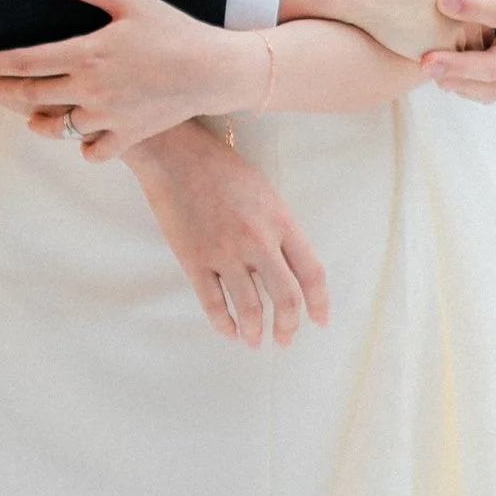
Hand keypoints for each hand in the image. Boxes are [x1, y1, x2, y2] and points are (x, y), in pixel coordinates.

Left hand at [0, 0, 261, 159]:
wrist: (214, 69)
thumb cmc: (172, 28)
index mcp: (86, 54)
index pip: (25, 62)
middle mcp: (90, 90)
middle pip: (32, 96)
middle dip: (6, 92)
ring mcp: (108, 118)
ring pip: (58, 128)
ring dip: (41, 122)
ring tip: (35, 115)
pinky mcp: (128, 136)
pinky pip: (92, 151)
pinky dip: (84, 145)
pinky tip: (82, 134)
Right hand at [129, 122, 330, 346]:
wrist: (175, 154)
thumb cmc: (221, 169)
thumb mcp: (265, 193)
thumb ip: (279, 229)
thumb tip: (287, 268)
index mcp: (281, 221)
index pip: (312, 272)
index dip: (320, 302)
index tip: (319, 320)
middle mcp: (258, 240)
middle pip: (286, 297)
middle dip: (289, 326)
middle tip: (285, 339)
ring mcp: (225, 252)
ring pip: (251, 307)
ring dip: (256, 332)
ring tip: (255, 341)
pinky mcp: (194, 259)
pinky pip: (213, 303)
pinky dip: (224, 324)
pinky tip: (229, 331)